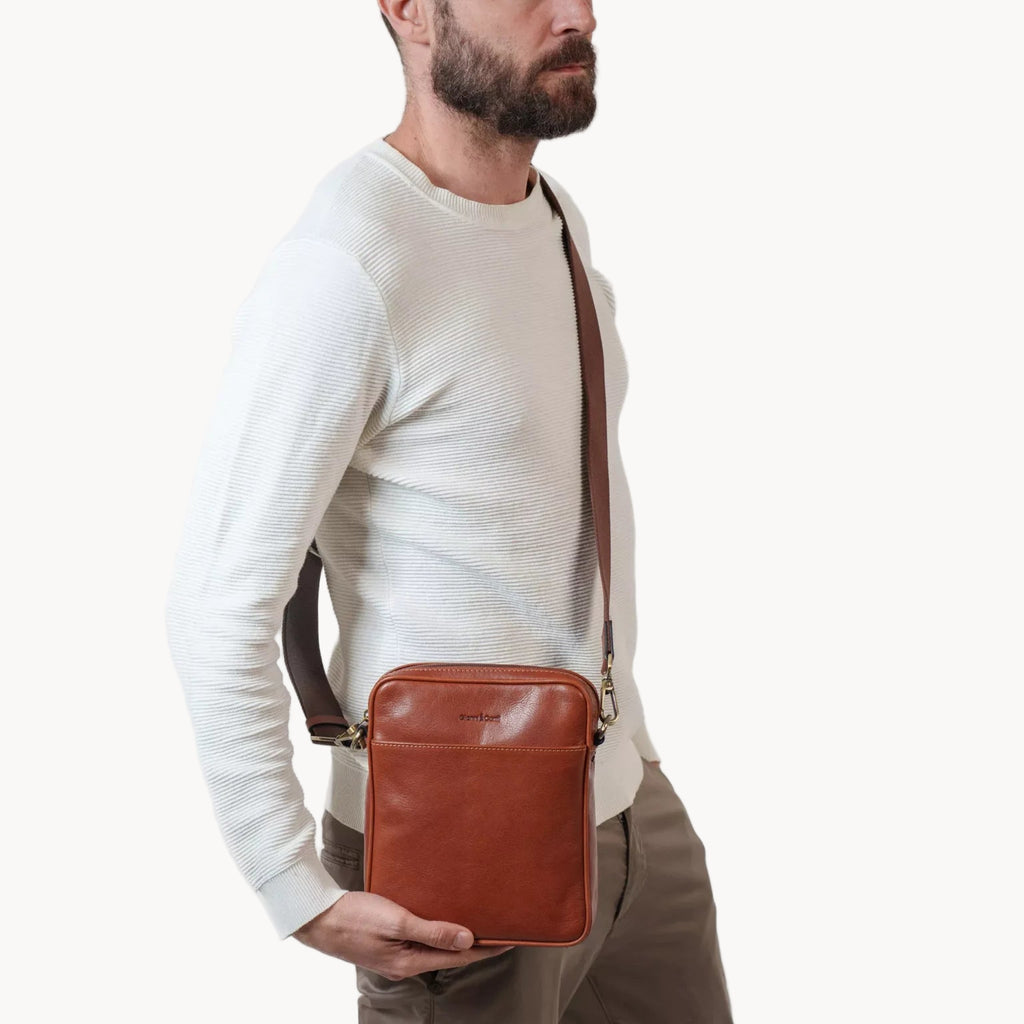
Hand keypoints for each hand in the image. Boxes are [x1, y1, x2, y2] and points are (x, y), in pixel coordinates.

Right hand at [291, 891, 515, 980]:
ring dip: (455, 937)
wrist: (317, 916)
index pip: (457, 958)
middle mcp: (404, 964)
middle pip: (448, 956)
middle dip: (474, 945)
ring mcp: (393, 956)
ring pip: (433, 948)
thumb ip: (432, 931)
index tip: (509, 940)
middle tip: (499, 929)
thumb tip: (467, 940)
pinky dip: (436, 932)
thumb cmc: (354, 917)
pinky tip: (440, 919)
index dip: (484, 949)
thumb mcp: (397, 921)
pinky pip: (419, 940)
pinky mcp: (385, 945)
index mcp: (409, 963)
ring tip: (476, 924)